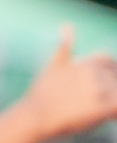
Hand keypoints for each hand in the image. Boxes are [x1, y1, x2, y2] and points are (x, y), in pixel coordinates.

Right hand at [17, 24, 116, 141]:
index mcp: (83, 61)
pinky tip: (109, 117)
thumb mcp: (52, 65)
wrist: (35, 116)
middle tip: (95, 99)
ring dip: (112, 101)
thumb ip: (63, 45)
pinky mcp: (101, 108)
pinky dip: (115, 113)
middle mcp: (92, 73)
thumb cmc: (42, 93)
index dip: (110, 70)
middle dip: (111, 88)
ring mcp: (97, 90)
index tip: (106, 81)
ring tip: (103, 111)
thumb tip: (67, 25)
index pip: (108, 60)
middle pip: (114, 78)